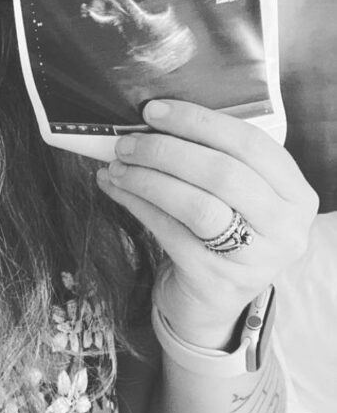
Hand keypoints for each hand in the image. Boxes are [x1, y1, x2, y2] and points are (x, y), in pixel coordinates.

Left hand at [96, 99, 318, 348]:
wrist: (211, 302)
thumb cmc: (222, 231)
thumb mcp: (235, 197)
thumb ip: (211, 158)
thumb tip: (152, 121)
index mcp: (296, 194)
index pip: (250, 144)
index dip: (199, 122)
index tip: (154, 111)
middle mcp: (285, 227)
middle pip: (222, 173)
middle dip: (166, 151)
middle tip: (127, 142)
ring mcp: (254, 258)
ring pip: (196, 205)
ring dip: (148, 179)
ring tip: (117, 166)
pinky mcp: (216, 280)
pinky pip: (170, 232)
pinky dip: (137, 204)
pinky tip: (115, 189)